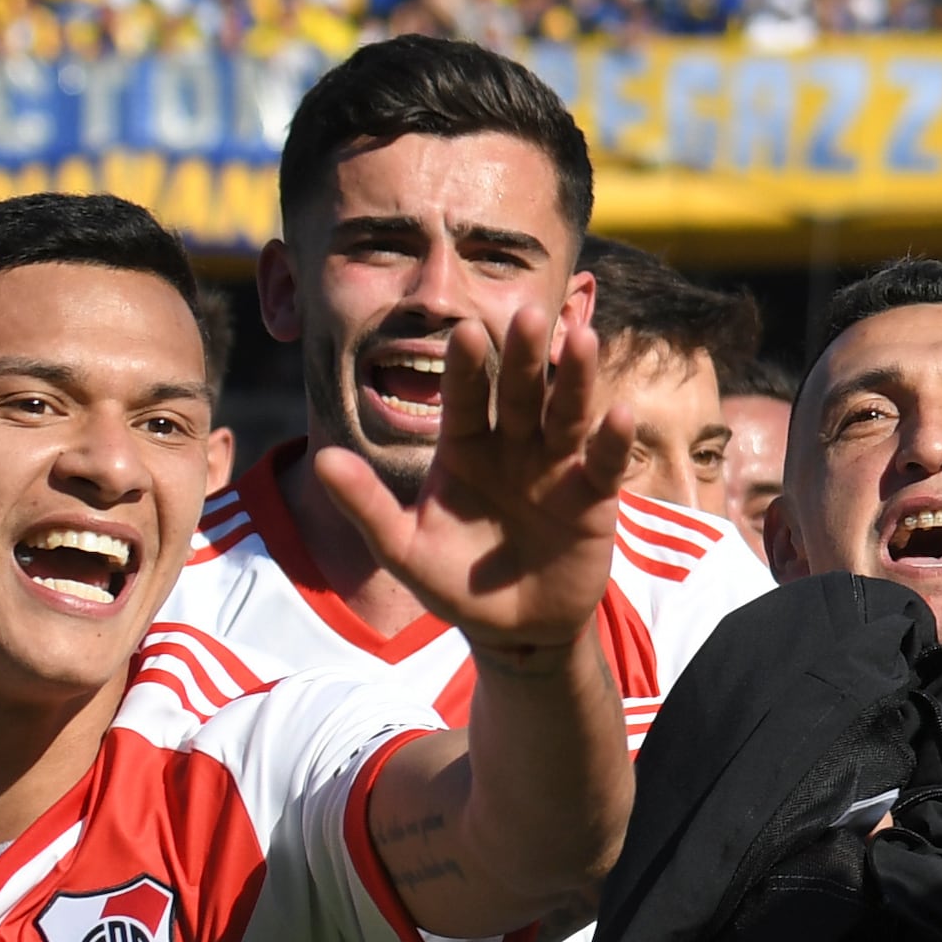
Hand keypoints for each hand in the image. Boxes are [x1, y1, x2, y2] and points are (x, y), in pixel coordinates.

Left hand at [308, 287, 633, 672]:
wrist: (513, 629)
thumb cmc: (454, 584)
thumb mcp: (403, 550)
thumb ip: (367, 505)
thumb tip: (322, 461)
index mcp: (464, 449)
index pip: (464, 399)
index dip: (466, 367)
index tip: (464, 330)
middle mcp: (512, 447)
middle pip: (520, 393)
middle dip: (525, 355)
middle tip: (530, 312)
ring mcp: (555, 468)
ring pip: (565, 414)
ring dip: (576, 378)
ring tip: (584, 339)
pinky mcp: (592, 497)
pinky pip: (603, 464)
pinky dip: (612, 441)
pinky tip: (619, 414)